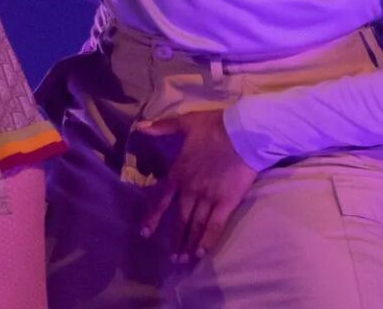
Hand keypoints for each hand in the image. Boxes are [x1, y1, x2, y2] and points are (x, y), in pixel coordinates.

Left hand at [137, 109, 256, 262]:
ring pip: (195, 225)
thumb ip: (161, 127)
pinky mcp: (226, 202)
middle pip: (180, 218)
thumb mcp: (185, 122)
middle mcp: (190, 189)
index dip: (153, 217)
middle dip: (175, 239)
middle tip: (171, 257)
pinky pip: (214, 226)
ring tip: (183, 260)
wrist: (242, 132)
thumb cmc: (214, 126)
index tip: (145, 234)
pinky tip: (201, 253)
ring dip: (188, 243)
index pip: (162, 199)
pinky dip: (207, 241)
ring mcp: (208, 197)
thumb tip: (139, 127)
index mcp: (179, 172)